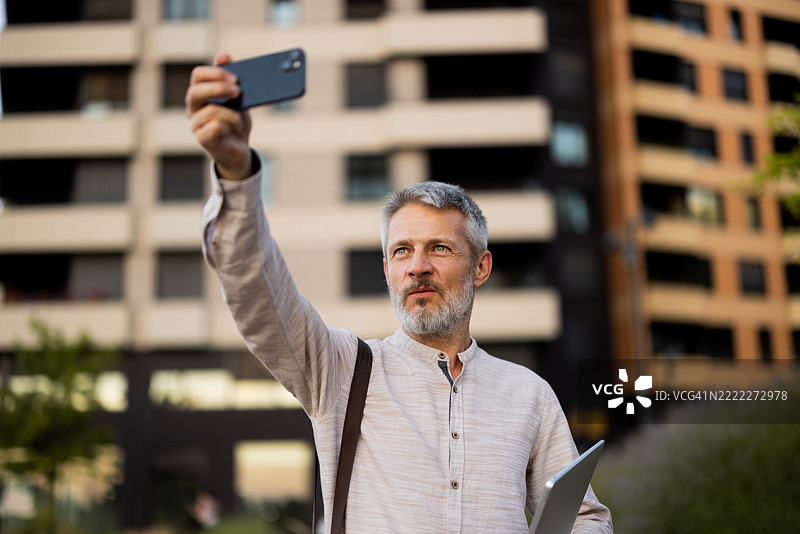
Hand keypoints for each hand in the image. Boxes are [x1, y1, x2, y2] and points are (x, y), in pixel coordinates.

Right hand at [186, 53, 252, 180]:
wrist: (240, 150)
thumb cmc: (236, 123)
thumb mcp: (237, 99)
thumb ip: (230, 80)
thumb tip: (224, 56)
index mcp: (200, 94)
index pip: (198, 75)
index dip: (215, 73)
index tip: (235, 77)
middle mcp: (193, 108)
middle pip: (195, 90)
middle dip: (219, 88)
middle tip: (238, 91)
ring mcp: (195, 124)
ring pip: (210, 110)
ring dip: (231, 114)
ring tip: (240, 120)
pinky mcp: (202, 139)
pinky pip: (215, 126)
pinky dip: (229, 126)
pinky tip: (234, 130)